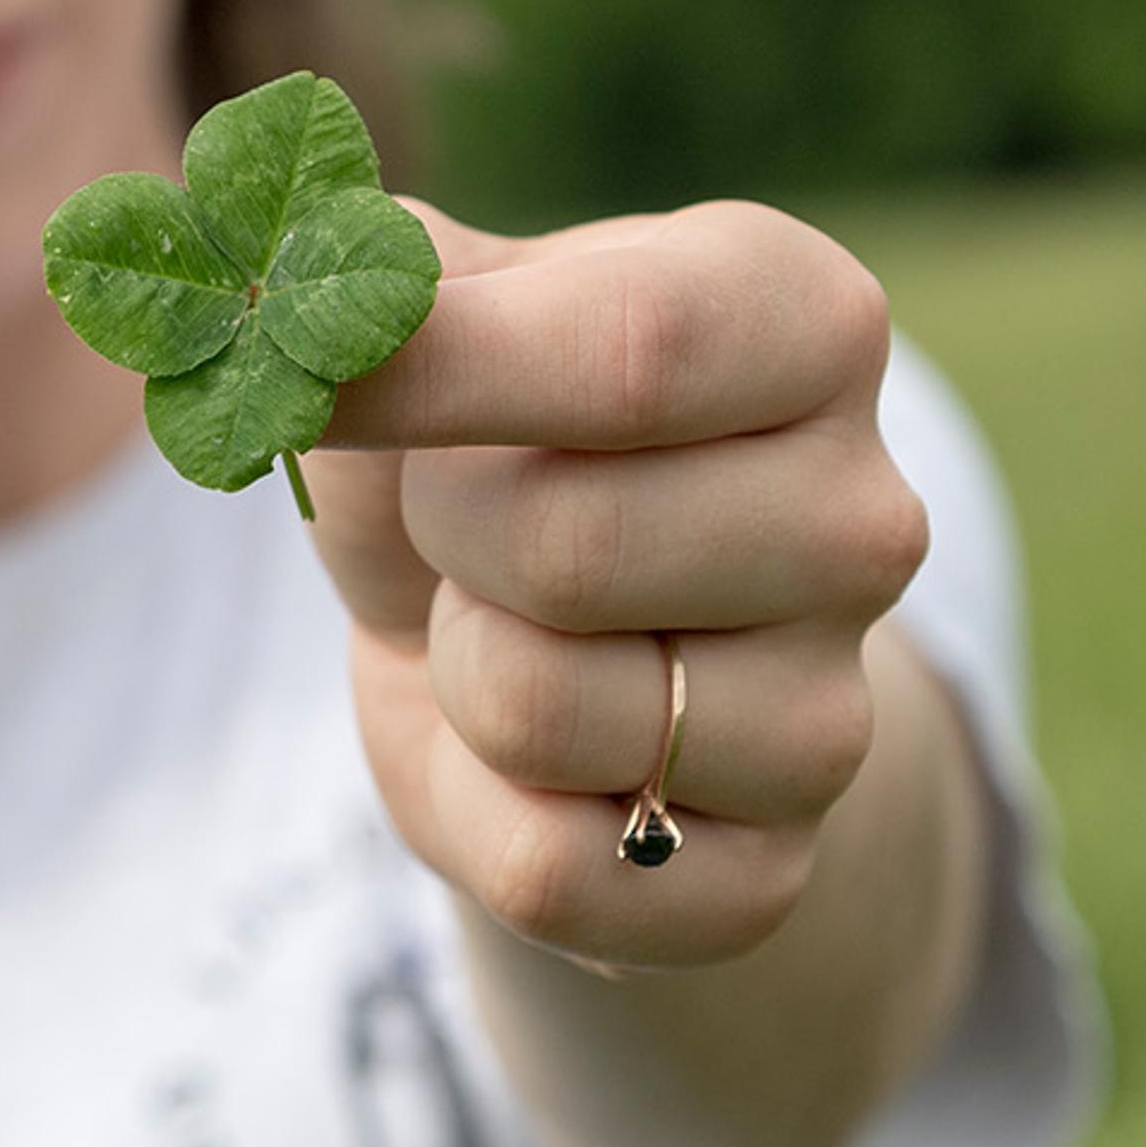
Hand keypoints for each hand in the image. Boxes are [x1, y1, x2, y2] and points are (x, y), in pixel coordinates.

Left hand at [302, 197, 932, 973]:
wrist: (531, 643)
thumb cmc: (479, 437)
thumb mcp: (432, 312)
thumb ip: (363, 270)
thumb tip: (279, 283)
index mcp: (810, 325)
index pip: (637, 345)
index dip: (436, 366)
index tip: (305, 369)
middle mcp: (865, 519)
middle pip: (569, 544)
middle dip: (440, 532)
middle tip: (462, 517)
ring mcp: (838, 713)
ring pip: (540, 713)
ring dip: (456, 670)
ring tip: (507, 627)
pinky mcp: (771, 876)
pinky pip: (551, 871)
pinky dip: (472, 814)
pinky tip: (522, 757)